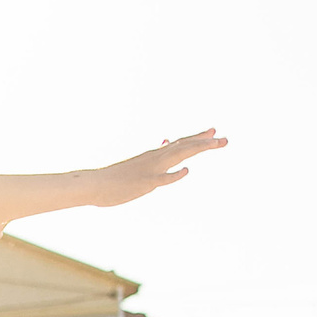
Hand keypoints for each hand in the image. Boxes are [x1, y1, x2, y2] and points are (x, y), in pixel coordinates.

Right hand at [88, 129, 224, 207]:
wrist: (92, 184)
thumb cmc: (112, 179)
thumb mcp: (135, 166)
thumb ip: (151, 158)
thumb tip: (164, 143)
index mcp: (152, 156)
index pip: (179, 144)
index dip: (197, 138)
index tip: (213, 131)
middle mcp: (154, 158)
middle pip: (184, 146)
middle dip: (205, 142)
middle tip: (224, 139)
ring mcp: (150, 169)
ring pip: (178, 155)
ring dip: (198, 149)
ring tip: (215, 144)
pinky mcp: (144, 182)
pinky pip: (161, 178)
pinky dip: (174, 174)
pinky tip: (186, 170)